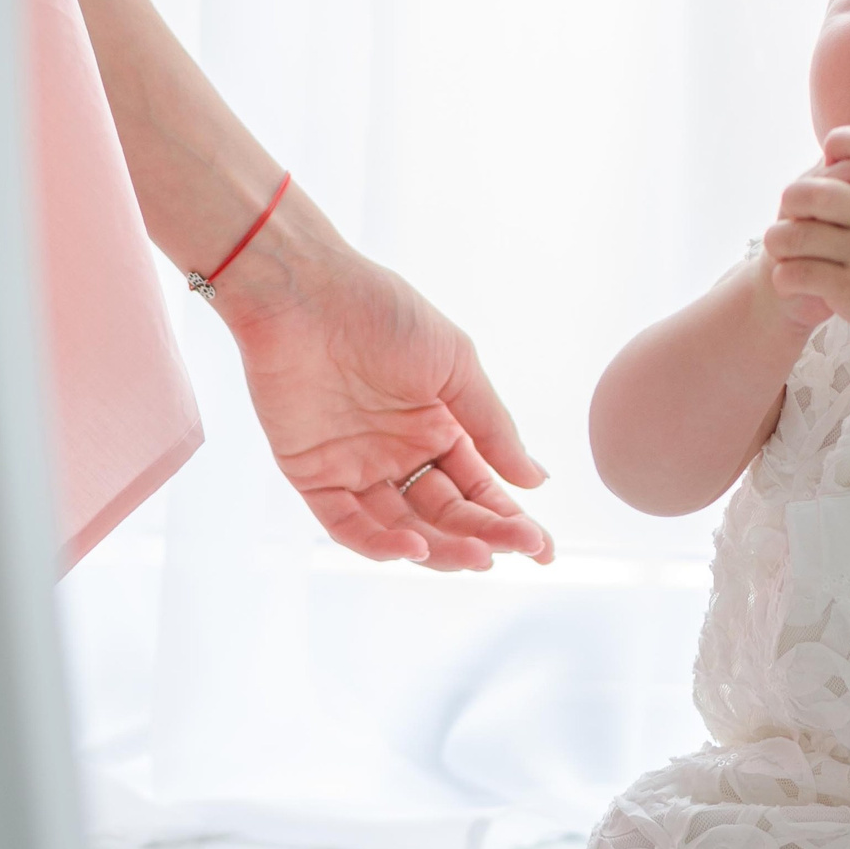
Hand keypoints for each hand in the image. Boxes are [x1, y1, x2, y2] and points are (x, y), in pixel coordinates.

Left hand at [221, 247, 553, 570]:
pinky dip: (380, 543)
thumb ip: (492, 427)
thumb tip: (536, 481)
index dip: (510, 520)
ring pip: (402, 528)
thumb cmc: (383, 313)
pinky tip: (416, 546)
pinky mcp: (312, 475)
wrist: (307, 292)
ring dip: (441, 549)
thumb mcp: (455, 365)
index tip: (542, 548)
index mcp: (436, 429)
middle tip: (519, 549)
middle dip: (485, 536)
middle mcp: (398, 455)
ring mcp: (355, 467)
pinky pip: (347, 524)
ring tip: (476, 556)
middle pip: (446, 515)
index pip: (477, 489)